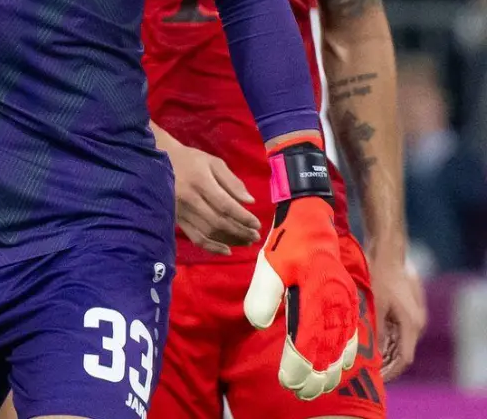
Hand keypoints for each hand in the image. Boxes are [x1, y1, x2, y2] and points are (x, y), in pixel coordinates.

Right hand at [167, 139, 259, 255]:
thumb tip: (250, 201)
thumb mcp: (212, 162)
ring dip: (229, 240)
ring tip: (245, 242)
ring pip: (208, 232)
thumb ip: (232, 181)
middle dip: (240, 231)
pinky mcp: (176, 219)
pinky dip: (212, 247)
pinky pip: (195, 237)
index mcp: (200, 181)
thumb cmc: (189, 160)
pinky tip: (226, 250)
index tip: (257, 224)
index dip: (243, 217)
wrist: (157, 162)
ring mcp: (181, 211)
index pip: (225, 205)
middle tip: (255, 236)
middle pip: (218, 221)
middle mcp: (190, 198)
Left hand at [244, 193, 359, 399]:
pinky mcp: (348, 298)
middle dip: (316, 374)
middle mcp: (336, 301)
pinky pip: (353, 331)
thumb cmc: (287, 244)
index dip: (299, 363)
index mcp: (316, 294)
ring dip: (333, 367)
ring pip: (343, 343)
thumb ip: (263, 295)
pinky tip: (343, 365)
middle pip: (329, 347)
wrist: (312, 219)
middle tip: (302, 393)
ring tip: (320, 387)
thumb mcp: (269, 264)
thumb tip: (258, 324)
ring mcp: (345, 300)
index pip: (308, 339)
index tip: (288, 381)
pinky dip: (348, 351)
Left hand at [369, 254, 425, 379]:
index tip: (378, 379)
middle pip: (403, 352)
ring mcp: (414, 316)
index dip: (392, 372)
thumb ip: (376, 330)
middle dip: (387, 364)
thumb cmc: (380, 276)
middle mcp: (417, 323)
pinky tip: (373, 344)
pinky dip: (388, 339)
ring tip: (369, 362)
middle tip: (369, 373)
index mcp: (411, 325)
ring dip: (387, 352)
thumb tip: (371, 351)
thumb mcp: (375, 305)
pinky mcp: (407, 309)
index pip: (404, 359)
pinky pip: (399, 330)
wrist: (388, 253)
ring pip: (400, 341)